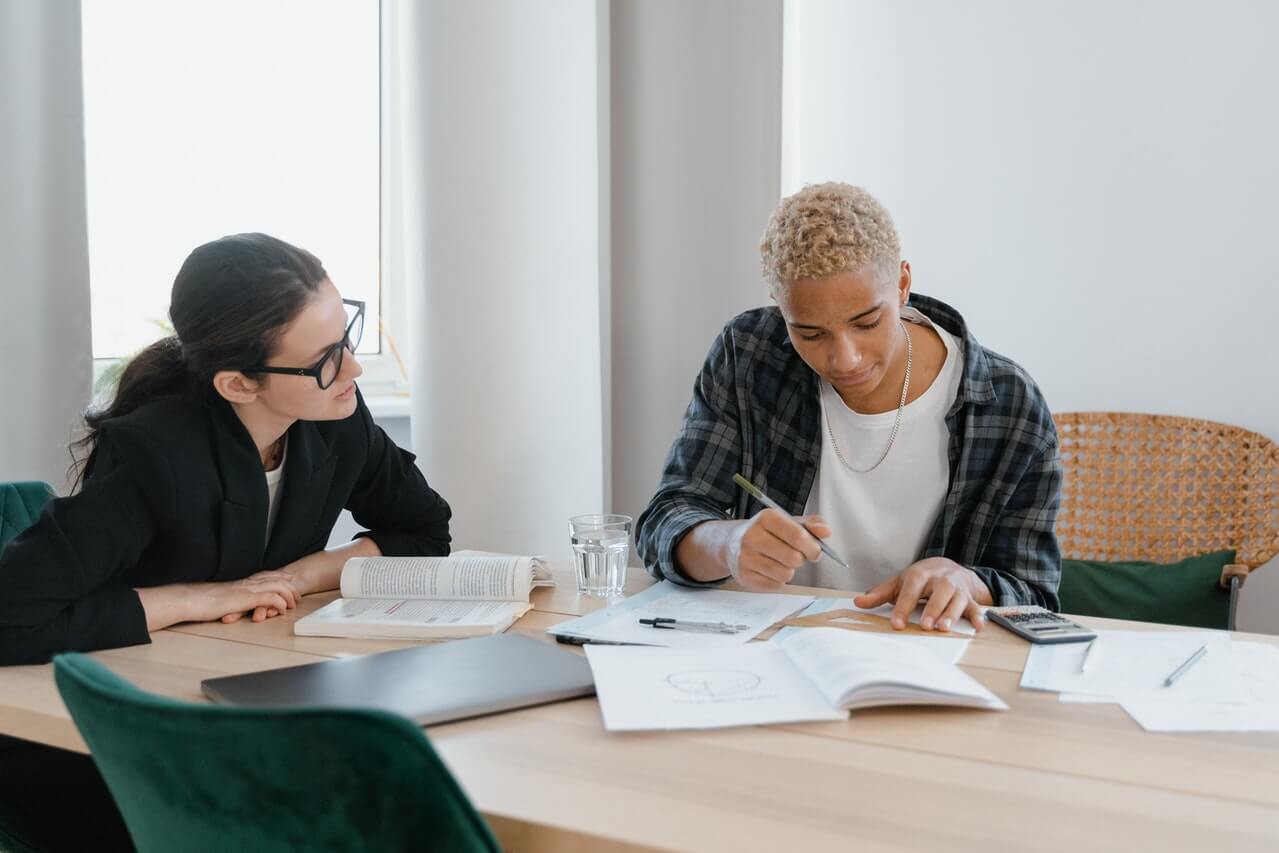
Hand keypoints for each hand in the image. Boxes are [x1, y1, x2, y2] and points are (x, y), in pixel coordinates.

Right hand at [178, 575, 300, 624]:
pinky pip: (269, 598)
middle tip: (298, 595)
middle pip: (275, 578)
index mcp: (240, 582)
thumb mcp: (219, 599)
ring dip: (288, 595)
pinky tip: (282, 609)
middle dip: (290, 586)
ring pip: (276, 586)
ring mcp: (246, 590)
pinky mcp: (245, 599)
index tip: (289, 581)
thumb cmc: (200, 602)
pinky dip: (279, 602)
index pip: (265, 575)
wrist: (189, 600)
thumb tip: (230, 605)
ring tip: (293, 604)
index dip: (280, 577)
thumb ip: (229, 600)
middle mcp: (246, 583)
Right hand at [725, 508, 830, 591]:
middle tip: (795, 556)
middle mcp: (752, 536)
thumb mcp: (786, 521)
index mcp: (766, 518)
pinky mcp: (744, 576)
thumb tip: (826, 531)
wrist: (731, 543)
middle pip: (794, 558)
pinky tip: (769, 569)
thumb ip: (810, 524)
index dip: (812, 548)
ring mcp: (745, 558)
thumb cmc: (765, 532)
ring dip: (789, 571)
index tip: (815, 551)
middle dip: (801, 560)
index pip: (798, 537)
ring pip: (785, 574)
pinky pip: (775, 585)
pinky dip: (778, 580)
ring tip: (781, 562)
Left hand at [854, 557, 991, 631]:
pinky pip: (975, 606)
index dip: (903, 606)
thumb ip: (880, 593)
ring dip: (951, 613)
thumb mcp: (900, 582)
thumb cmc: (922, 578)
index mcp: (920, 575)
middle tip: (925, 626)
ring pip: (957, 598)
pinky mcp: (969, 597)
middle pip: (938, 591)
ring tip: (944, 628)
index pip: (911, 589)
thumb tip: (858, 602)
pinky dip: (978, 616)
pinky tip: (977, 627)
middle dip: (932, 608)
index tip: (897, 624)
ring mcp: (956, 588)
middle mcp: (940, 579)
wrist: (950, 567)